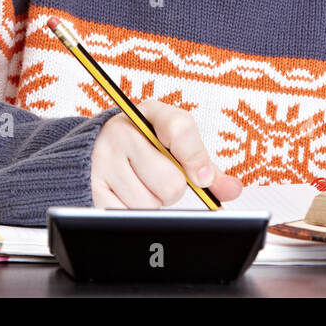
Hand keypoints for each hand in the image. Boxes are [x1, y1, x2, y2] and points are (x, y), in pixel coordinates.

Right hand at [90, 99, 243, 207]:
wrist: (92, 149)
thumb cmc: (144, 146)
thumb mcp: (172, 143)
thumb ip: (203, 163)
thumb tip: (232, 189)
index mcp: (150, 113)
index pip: (179, 128)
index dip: (196, 158)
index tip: (202, 177)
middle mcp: (122, 131)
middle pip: (171, 183)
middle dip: (172, 188)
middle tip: (159, 175)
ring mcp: (103, 159)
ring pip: (151, 203)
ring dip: (151, 200)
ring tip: (138, 181)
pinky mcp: (92, 187)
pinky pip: (128, 213)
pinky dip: (132, 209)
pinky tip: (123, 191)